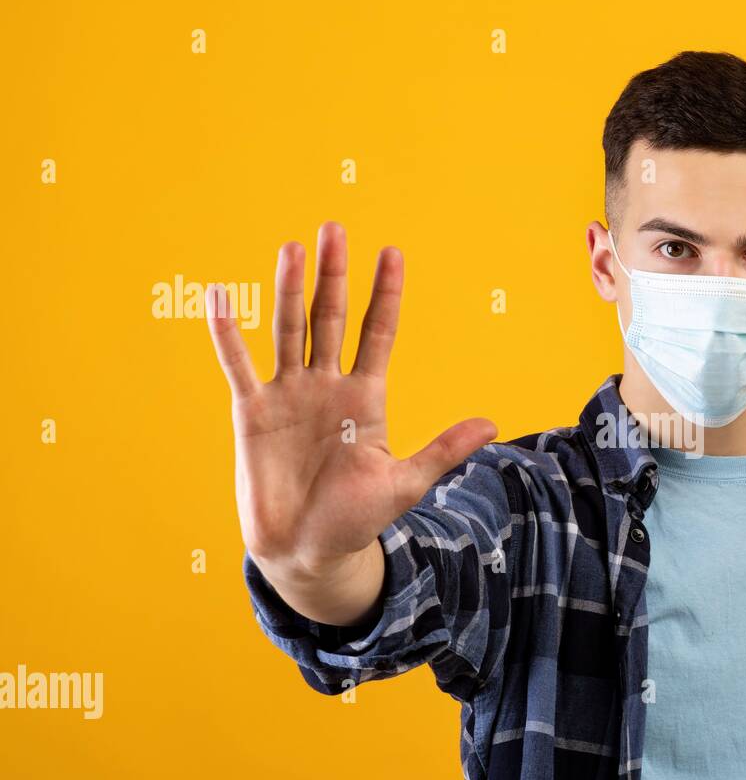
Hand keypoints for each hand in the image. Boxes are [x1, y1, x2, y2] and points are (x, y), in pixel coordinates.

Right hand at [206, 222, 496, 584]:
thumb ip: (443, 450)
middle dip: (334, 275)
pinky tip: (220, 297)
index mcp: (366, 397)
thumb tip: (492, 424)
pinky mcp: (252, 412)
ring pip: (288, 330)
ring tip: (292, 247)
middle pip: (332, 318)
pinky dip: (227, 333)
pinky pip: (239, 365)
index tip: (392, 253)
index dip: (385, 294)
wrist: (307, 551)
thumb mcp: (405, 483)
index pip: (378, 333)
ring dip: (288, 289)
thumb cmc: (356, 519)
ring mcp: (289, 395)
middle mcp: (327, 385)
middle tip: (334, 228)